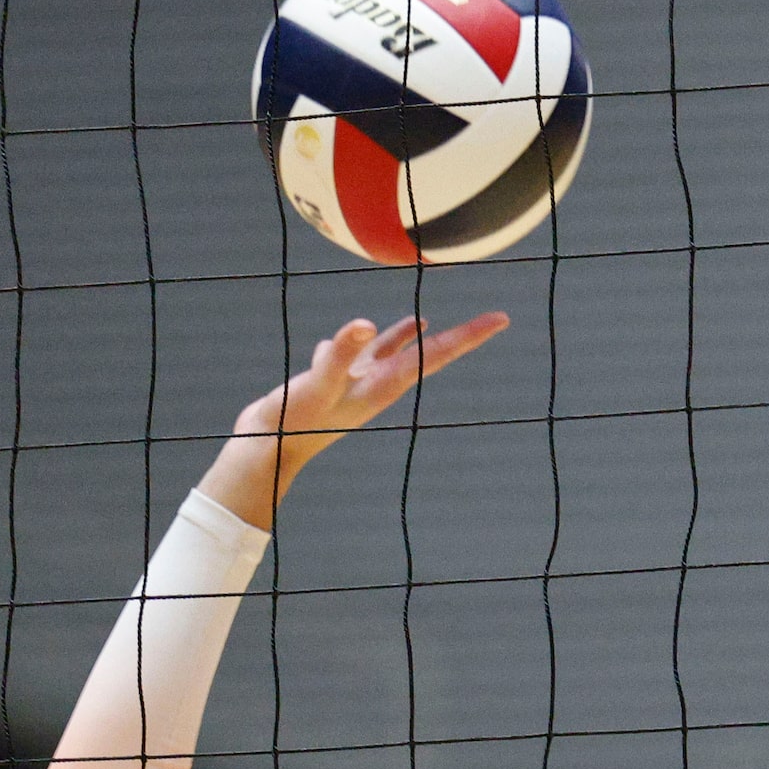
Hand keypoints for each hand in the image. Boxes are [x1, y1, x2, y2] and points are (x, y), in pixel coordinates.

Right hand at [199, 310, 508, 526]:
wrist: (267, 449)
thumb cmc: (293, 421)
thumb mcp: (318, 384)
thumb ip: (341, 355)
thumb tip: (366, 325)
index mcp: (384, 385)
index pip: (435, 355)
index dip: (468, 336)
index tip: (501, 319)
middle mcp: (377, 385)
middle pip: (426, 355)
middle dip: (458, 336)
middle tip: (492, 320)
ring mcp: (355, 386)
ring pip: (390, 354)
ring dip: (409, 337)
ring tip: (427, 321)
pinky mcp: (333, 384)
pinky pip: (353, 355)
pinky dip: (358, 341)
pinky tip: (355, 333)